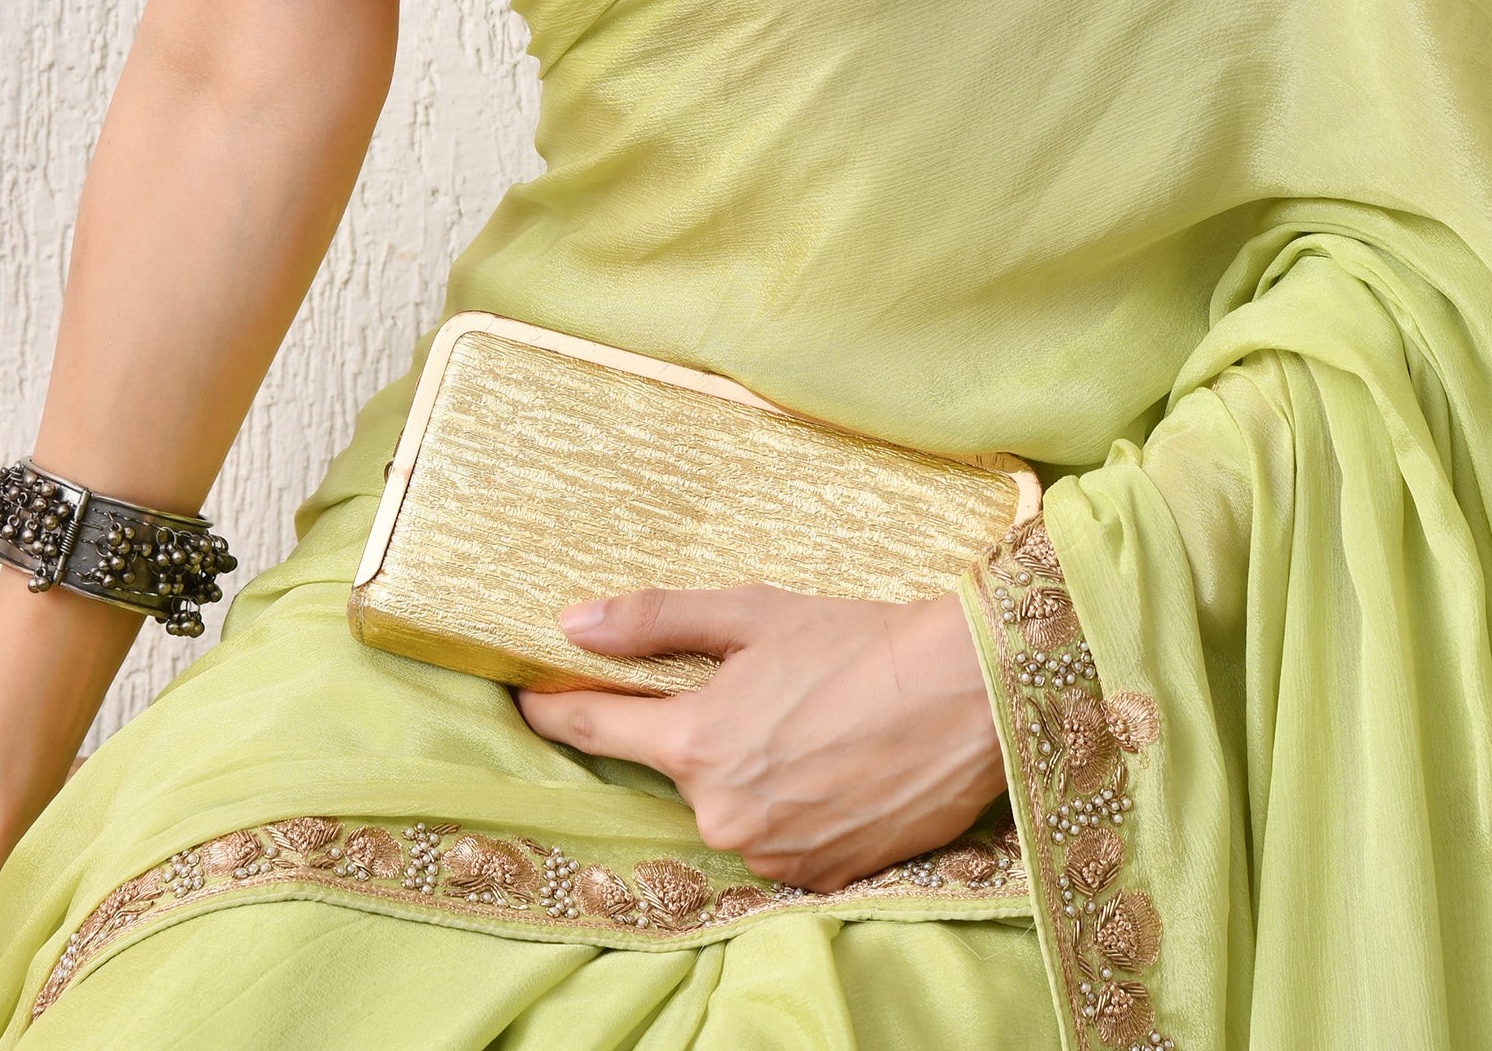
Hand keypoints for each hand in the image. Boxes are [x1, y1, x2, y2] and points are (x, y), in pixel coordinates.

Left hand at [517, 584, 1006, 892]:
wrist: (964, 696)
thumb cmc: (856, 641)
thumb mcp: (752, 612)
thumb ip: (654, 621)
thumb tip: (569, 624)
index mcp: (696, 741)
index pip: (596, 728)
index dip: (555, 709)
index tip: (526, 699)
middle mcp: (721, 813)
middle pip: (677, 771)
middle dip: (699, 734)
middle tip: (761, 691)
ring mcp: (770, 854)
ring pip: (728, 809)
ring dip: (748, 774)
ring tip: (809, 727)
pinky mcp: (816, 879)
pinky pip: (775, 843)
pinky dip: (789, 810)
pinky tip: (829, 768)